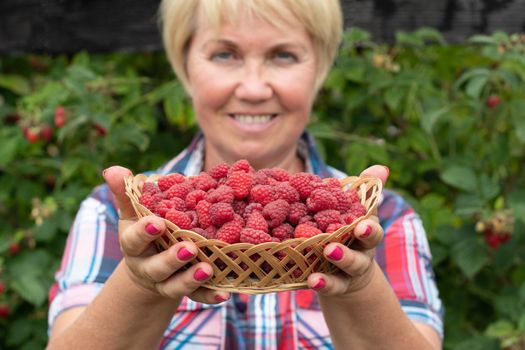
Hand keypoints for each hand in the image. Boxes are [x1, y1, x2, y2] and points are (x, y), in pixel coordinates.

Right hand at [103, 166, 229, 303]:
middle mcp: (148, 267)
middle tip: (190, 247)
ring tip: (208, 269)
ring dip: (191, 279)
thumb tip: (112, 170)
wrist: (150, 264)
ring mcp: (166, 282)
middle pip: (156, 267)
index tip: (158, 223)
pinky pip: (197, 296)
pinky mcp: (186, 291)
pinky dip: (209, 296)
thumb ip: (126, 192)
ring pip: (175, 285)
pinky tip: (224, 293)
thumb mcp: (134, 212)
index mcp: (134, 245)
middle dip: (172, 259)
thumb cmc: (145, 229)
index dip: (145, 232)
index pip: (135, 240)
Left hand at [306, 165, 388, 296]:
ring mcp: (349, 271)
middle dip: (349, 250)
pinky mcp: (336, 284)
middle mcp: (361, 253)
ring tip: (322, 258)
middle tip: (333, 247)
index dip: (368, 229)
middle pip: (360, 254)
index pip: (371, 230)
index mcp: (365, 232)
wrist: (348, 271)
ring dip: (336, 264)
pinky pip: (332, 285)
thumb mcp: (356, 211)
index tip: (360, 225)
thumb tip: (381, 168)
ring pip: (347, 269)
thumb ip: (366, 191)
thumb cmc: (349, 231)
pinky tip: (312, 280)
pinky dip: (323, 283)